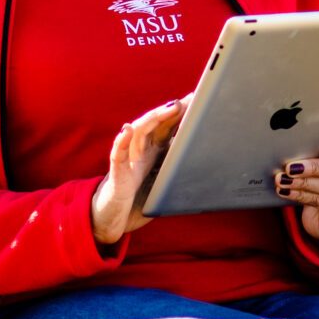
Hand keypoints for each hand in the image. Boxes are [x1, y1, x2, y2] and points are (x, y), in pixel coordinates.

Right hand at [91, 96, 185, 245]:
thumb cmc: (138, 198)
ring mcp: (128, 161)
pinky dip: (122, 142)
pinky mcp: (117, 175)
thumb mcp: (164, 182)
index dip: (181, 113)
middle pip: (155, 124)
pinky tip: (126, 130)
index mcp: (153, 152)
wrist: (112, 219)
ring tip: (169, 108)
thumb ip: (178, 171)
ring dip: (152, 119)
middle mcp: (140, 152)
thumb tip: (207, 162)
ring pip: (137, 133)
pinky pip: (118, 156)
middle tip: (189, 99)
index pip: (167, 127)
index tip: (198, 99)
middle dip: (171, 110)